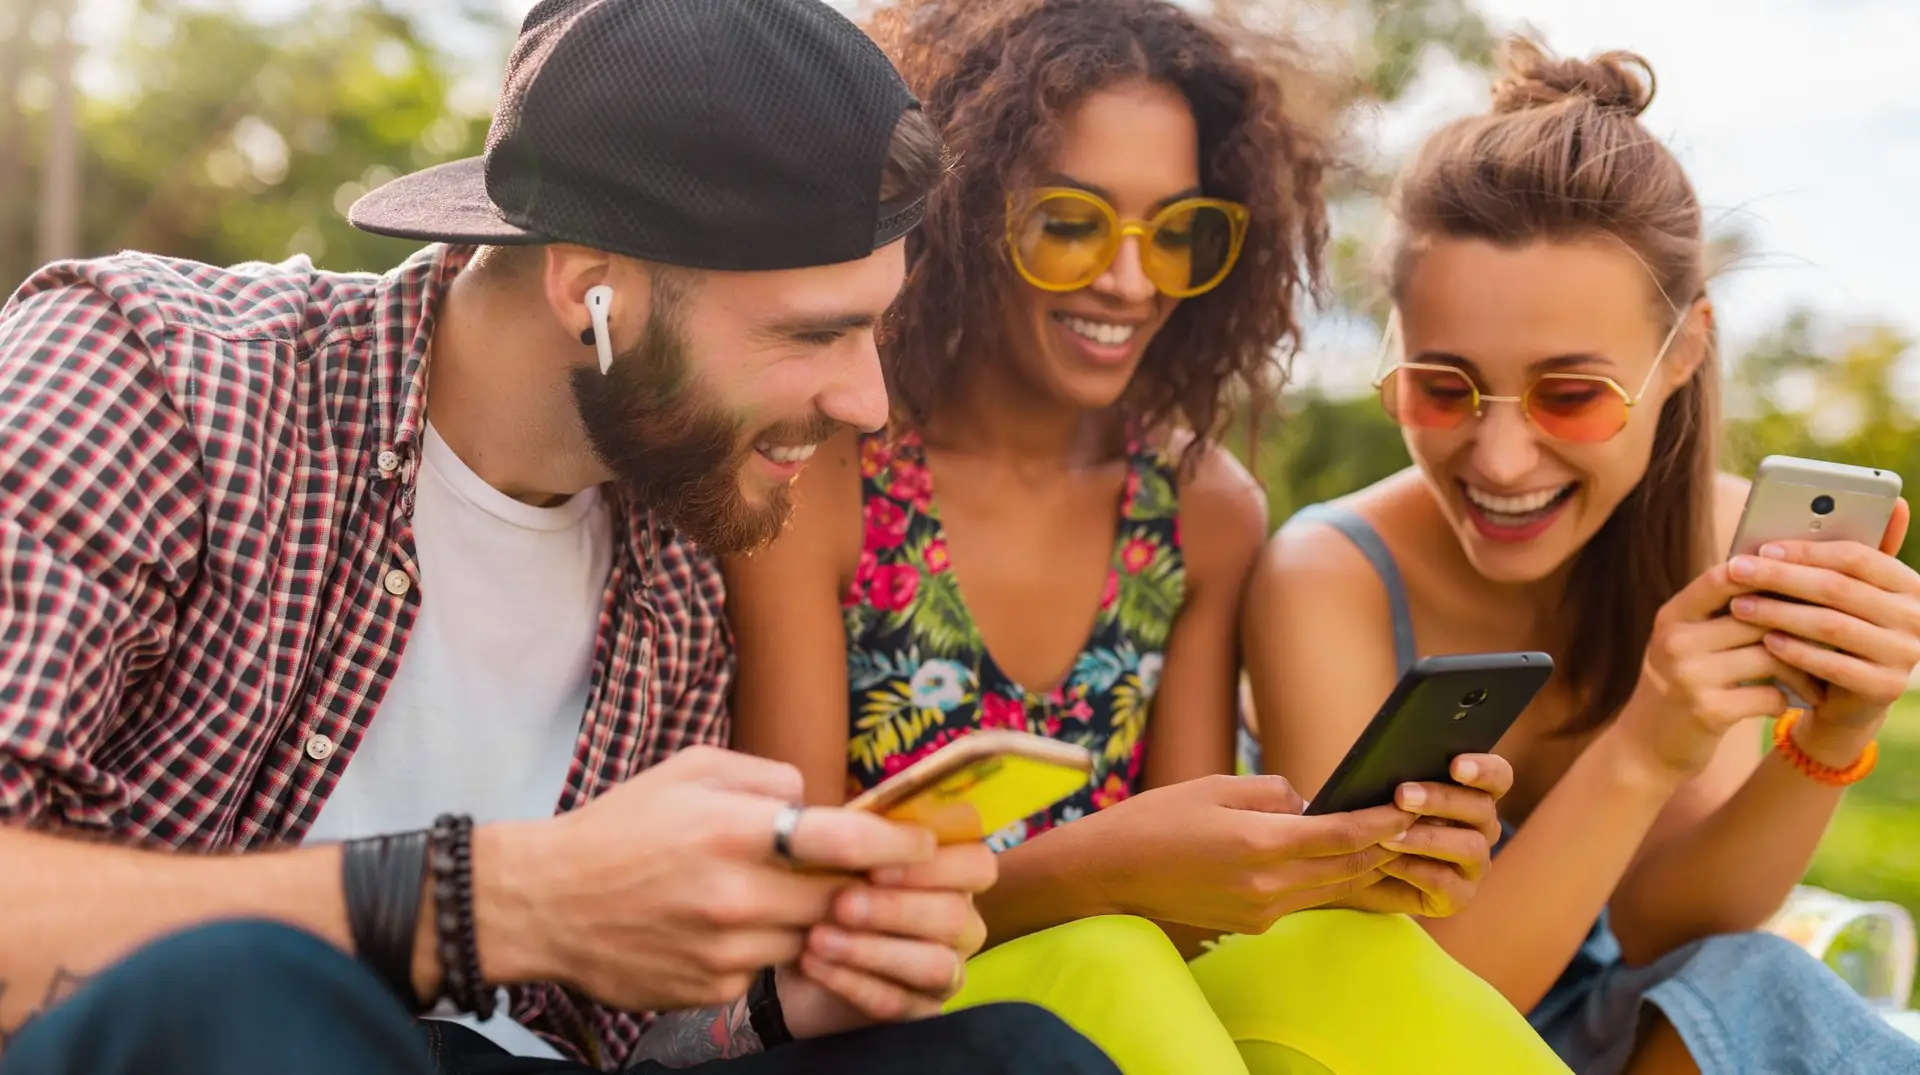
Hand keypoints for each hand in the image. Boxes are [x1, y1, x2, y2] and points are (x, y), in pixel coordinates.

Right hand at [490, 746, 938, 1013]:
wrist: (545, 903)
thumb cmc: (622, 826)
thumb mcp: (692, 770)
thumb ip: (768, 778)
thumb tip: (823, 801)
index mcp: (734, 829)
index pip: (846, 840)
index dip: (898, 844)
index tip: (926, 844)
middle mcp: (736, 895)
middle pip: (841, 897)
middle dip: (863, 885)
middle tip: (871, 871)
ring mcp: (726, 950)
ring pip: (809, 936)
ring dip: (810, 917)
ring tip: (772, 892)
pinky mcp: (713, 989)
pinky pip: (767, 965)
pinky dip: (763, 945)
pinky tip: (725, 924)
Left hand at [776, 842, 995, 1037]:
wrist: (799, 960)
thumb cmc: (828, 892)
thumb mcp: (837, 857)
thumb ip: (858, 836)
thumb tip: (853, 820)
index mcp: (952, 870)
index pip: (976, 857)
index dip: (935, 861)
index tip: (876, 863)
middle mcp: (961, 919)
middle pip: (956, 913)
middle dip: (895, 908)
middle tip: (840, 902)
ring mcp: (948, 969)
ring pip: (935, 963)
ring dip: (873, 949)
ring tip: (819, 939)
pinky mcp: (923, 1012)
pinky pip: (901, 1004)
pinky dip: (853, 983)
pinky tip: (814, 965)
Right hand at [1060, 774, 1414, 936]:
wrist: (1110, 876)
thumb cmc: (1156, 820)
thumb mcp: (1214, 786)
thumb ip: (1270, 792)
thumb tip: (1309, 803)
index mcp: (1258, 844)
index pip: (1341, 835)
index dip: (1381, 820)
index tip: (1406, 804)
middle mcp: (1266, 886)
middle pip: (1346, 867)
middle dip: (1383, 844)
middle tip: (1413, 820)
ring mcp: (1261, 911)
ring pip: (1330, 887)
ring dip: (1360, 865)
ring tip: (1388, 840)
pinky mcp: (1251, 923)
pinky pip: (1303, 898)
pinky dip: (1326, 879)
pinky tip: (1337, 861)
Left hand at [1325, 753, 1510, 917]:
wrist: (1350, 868)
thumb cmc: (1371, 817)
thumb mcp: (1379, 790)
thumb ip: (1395, 772)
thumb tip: (1389, 757)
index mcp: (1472, 793)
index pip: (1498, 776)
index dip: (1483, 769)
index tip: (1456, 765)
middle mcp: (1481, 828)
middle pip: (1482, 808)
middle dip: (1441, 799)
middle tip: (1402, 795)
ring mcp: (1474, 864)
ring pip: (1470, 846)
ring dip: (1427, 838)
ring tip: (1387, 835)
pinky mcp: (1458, 896)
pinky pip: (1446, 883)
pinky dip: (1414, 870)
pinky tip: (1386, 862)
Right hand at [1616, 559, 1827, 781]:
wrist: (1643, 747)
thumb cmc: (1676, 687)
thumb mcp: (1682, 644)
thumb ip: (1717, 616)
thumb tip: (1786, 584)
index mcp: (1672, 616)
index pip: (1723, 577)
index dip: (1767, 574)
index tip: (1804, 581)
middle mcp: (1677, 641)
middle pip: (1758, 617)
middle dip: (1801, 628)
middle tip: (1831, 639)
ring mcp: (1690, 676)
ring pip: (1770, 656)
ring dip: (1802, 671)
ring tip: (1813, 683)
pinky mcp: (1708, 711)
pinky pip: (1769, 695)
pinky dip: (1784, 701)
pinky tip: (1784, 705)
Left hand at [1723, 500, 1919, 754]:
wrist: (1850, 697)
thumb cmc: (1841, 629)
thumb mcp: (1846, 593)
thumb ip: (1848, 556)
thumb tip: (1889, 500)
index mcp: (1910, 583)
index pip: (1856, 557)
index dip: (1806, 551)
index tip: (1762, 548)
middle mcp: (1916, 616)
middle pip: (1838, 588)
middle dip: (1781, 578)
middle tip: (1736, 572)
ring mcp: (1905, 653)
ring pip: (1831, 624)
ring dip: (1779, 613)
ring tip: (1739, 606)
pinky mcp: (1885, 686)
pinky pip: (1833, 664)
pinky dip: (1796, 651)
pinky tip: (1766, 641)